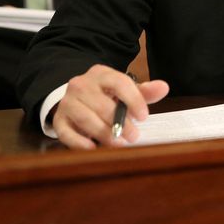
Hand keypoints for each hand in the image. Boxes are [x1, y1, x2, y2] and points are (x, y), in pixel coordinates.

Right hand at [52, 64, 168, 149]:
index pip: (119, 82)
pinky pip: (66, 132)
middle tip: (134, 136)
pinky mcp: (59, 120)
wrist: (78, 97)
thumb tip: (163, 87)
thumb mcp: (127, 90)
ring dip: (104, 133)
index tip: (144, 116)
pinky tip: (93, 148)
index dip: (134, 100)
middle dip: (120, 122)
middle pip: (102, 104)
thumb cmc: (108, 95)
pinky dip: (79, 142)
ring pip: (85, 118)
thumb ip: (145, 91)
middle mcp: (81, 85)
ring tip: (119, 144)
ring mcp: (67, 102)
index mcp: (101, 74)